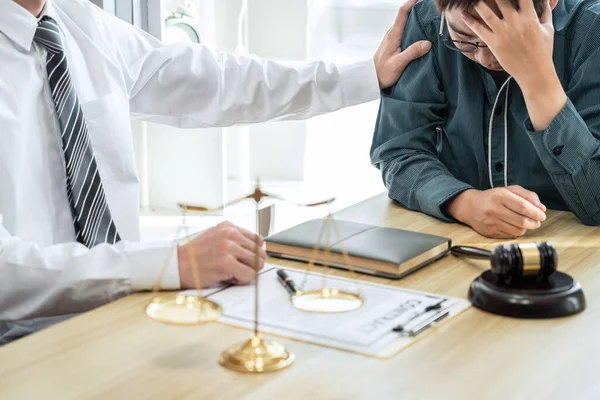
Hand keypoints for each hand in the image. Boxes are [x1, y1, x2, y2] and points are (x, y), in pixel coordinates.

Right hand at [177, 221, 266, 288]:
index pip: (257, 240)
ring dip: (246, 272)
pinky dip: (242, 279)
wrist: (177, 265)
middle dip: (251, 264)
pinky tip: (229, 277)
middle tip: (236, 268)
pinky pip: (250, 274)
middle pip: (260, 252)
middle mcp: (230, 234)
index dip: (252, 253)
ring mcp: (228, 247)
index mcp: (228, 226)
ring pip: (257, 264)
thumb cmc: (195, 256)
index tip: (243, 260)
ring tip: (231, 272)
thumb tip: (257, 251)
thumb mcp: (216, 239)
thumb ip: (234, 241)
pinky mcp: (226, 262)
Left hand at [374, 0, 431, 88]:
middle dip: (417, 9)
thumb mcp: (398, 64)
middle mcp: (392, 34)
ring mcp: (393, 38)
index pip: (402, 13)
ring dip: (415, 19)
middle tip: (430, 10)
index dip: (411, 3)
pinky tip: (421, 33)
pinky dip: (413, 29)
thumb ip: (412, 53)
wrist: (371, 80)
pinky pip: (405, 32)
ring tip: (428, 19)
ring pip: (405, 24)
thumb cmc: (382, 73)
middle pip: (405, 15)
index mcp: (393, 35)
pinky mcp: (394, 44)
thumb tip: (427, 43)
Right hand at [445, 186, 546, 237]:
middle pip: (522, 221)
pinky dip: (517, 232)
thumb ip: (527, 195)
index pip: (523, 207)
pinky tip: (515, 226)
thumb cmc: (492, 197)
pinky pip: (510, 235)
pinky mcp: (490, 233)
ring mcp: (491, 223)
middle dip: (534, 222)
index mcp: (500, 196)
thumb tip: (541, 208)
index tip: (542, 215)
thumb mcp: (509, 190)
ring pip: (518, 230)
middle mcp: (494, 210)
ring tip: (526, 223)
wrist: (470, 207)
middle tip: (537, 221)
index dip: (536, 213)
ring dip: (526, 228)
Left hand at [461, 0, 566, 129]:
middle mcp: (515, 23)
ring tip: (473, 0)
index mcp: (530, 18)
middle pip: (501, 2)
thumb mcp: (548, 29)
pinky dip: (470, 21)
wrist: (534, 72)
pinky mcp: (494, 43)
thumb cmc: (543, 51)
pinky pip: (479, 30)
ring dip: (479, 4)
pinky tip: (463, 15)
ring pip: (487, 13)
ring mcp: (503, 33)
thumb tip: (545, 0)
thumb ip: (545, 12)